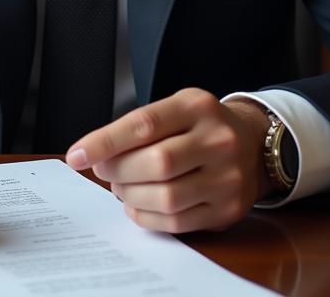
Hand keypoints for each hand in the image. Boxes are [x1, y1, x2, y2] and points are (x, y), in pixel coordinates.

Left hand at [65, 88, 272, 232]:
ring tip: (122, 187)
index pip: (144, 124)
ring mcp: (227, 178)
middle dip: (119, 171)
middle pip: (156, 163)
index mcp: (198, 106)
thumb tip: (96, 154)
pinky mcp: (227, 210)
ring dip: (131, 196)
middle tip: (104, 170)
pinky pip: (177, 222)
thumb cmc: (201, 125)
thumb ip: (140, 127)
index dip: (105, 141)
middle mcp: (218, 140)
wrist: (253, 143)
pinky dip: (146, 217)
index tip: (76, 154)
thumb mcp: (177, 108)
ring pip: (165, 197)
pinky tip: (138, 206)